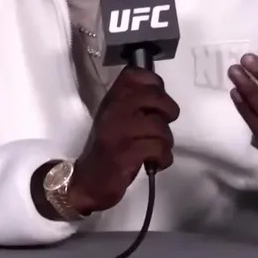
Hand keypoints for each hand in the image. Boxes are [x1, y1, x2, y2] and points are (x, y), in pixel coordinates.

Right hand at [68, 68, 179, 213]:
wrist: (89, 182)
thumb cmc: (108, 149)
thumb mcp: (116, 119)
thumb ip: (133, 103)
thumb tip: (160, 94)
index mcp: (112, 99)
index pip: (135, 75)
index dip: (154, 83)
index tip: (156, 102)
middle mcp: (114, 110)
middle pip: (154, 96)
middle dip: (168, 111)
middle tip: (163, 124)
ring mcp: (118, 131)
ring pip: (160, 126)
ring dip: (166, 141)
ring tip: (157, 150)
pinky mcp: (125, 153)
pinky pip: (158, 147)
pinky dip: (163, 158)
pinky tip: (156, 162)